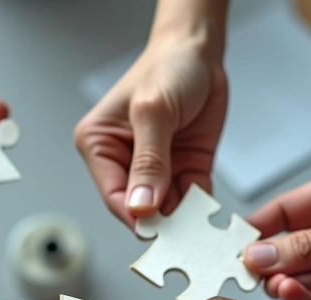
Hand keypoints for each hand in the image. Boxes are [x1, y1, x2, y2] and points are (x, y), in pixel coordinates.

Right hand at [75, 35, 226, 225]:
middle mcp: (125, 162)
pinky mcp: (185, 169)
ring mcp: (157, 169)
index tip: (157, 235)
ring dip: (184, 220)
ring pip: (168, 209)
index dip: (135, 217)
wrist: (199, 51)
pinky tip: (211, 218)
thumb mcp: (154, 112)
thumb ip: (148, 161)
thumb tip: (141, 206)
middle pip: (139, 208)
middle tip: (182, 238)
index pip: (114, 195)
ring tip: (199, 231)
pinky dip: (202, 211)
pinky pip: (192, 199)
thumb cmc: (167, 68)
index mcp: (100, 146)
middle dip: (161, 223)